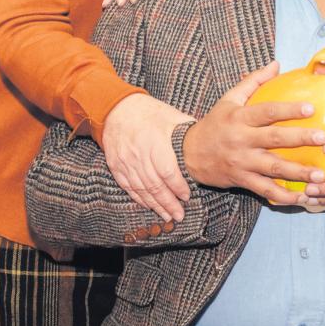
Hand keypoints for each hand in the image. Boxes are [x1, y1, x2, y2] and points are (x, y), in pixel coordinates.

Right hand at [101, 92, 196, 222]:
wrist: (116, 108)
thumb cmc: (149, 112)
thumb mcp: (171, 116)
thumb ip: (187, 131)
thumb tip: (208, 141)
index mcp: (154, 142)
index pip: (167, 171)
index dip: (177, 187)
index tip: (187, 196)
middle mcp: (138, 155)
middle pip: (155, 185)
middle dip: (168, 203)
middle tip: (179, 215)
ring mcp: (125, 162)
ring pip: (142, 189)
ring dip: (155, 205)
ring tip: (167, 216)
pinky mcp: (116, 166)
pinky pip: (128, 187)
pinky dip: (140, 199)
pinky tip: (149, 206)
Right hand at [182, 62, 324, 205]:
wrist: (188, 153)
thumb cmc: (214, 123)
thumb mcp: (229, 99)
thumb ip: (253, 81)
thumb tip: (276, 64)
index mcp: (240, 118)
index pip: (267, 112)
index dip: (288, 110)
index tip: (310, 108)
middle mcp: (241, 140)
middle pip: (274, 139)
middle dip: (300, 139)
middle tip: (323, 139)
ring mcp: (242, 162)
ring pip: (273, 168)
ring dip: (298, 172)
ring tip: (320, 175)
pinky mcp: (242, 180)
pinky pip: (265, 190)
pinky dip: (284, 196)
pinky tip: (303, 197)